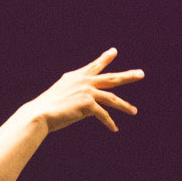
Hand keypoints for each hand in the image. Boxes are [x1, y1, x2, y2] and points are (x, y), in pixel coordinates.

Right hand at [25, 47, 143, 132]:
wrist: (40, 114)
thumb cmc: (48, 108)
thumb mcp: (64, 96)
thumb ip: (79, 97)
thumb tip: (92, 107)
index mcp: (76, 76)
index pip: (94, 66)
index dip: (105, 58)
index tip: (114, 52)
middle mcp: (83, 81)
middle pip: (111, 78)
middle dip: (127, 76)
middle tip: (141, 74)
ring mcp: (87, 91)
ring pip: (112, 98)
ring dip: (124, 106)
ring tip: (134, 111)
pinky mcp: (88, 104)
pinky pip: (103, 115)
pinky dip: (109, 123)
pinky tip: (114, 129)